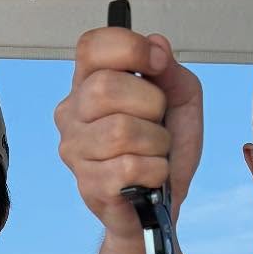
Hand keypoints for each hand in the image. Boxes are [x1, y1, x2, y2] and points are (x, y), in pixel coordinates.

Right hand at [55, 27, 203, 239]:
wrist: (158, 207)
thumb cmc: (162, 151)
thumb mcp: (180, 101)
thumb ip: (171, 71)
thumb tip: (157, 45)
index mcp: (88, 83)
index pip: (92, 46)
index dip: (130, 48)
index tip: (157, 65)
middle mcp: (72, 113)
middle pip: (105, 87)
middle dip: (150, 104)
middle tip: (157, 123)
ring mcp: (75, 150)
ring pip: (120, 130)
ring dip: (156, 143)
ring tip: (155, 152)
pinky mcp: (88, 184)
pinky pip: (130, 166)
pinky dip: (156, 170)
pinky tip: (151, 176)